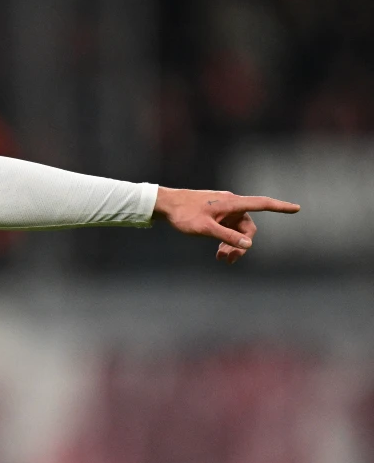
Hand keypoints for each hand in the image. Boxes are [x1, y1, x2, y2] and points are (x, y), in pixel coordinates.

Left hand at [153, 187, 299, 263]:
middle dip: (242, 244)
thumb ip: (227, 236)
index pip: (261, 204)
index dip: (280, 207)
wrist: (165, 205)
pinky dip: (226, 240)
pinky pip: (228, 229)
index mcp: (231, 203)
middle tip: (228, 260)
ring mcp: (223, 210)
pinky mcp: (216, 214)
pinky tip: (219, 252)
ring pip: (237, 230)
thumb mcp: (205, 228)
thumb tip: (248, 244)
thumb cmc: (184, 214)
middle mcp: (231, 204)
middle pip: (248, 226)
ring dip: (233, 245)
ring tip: (221, 258)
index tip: (297, 208)